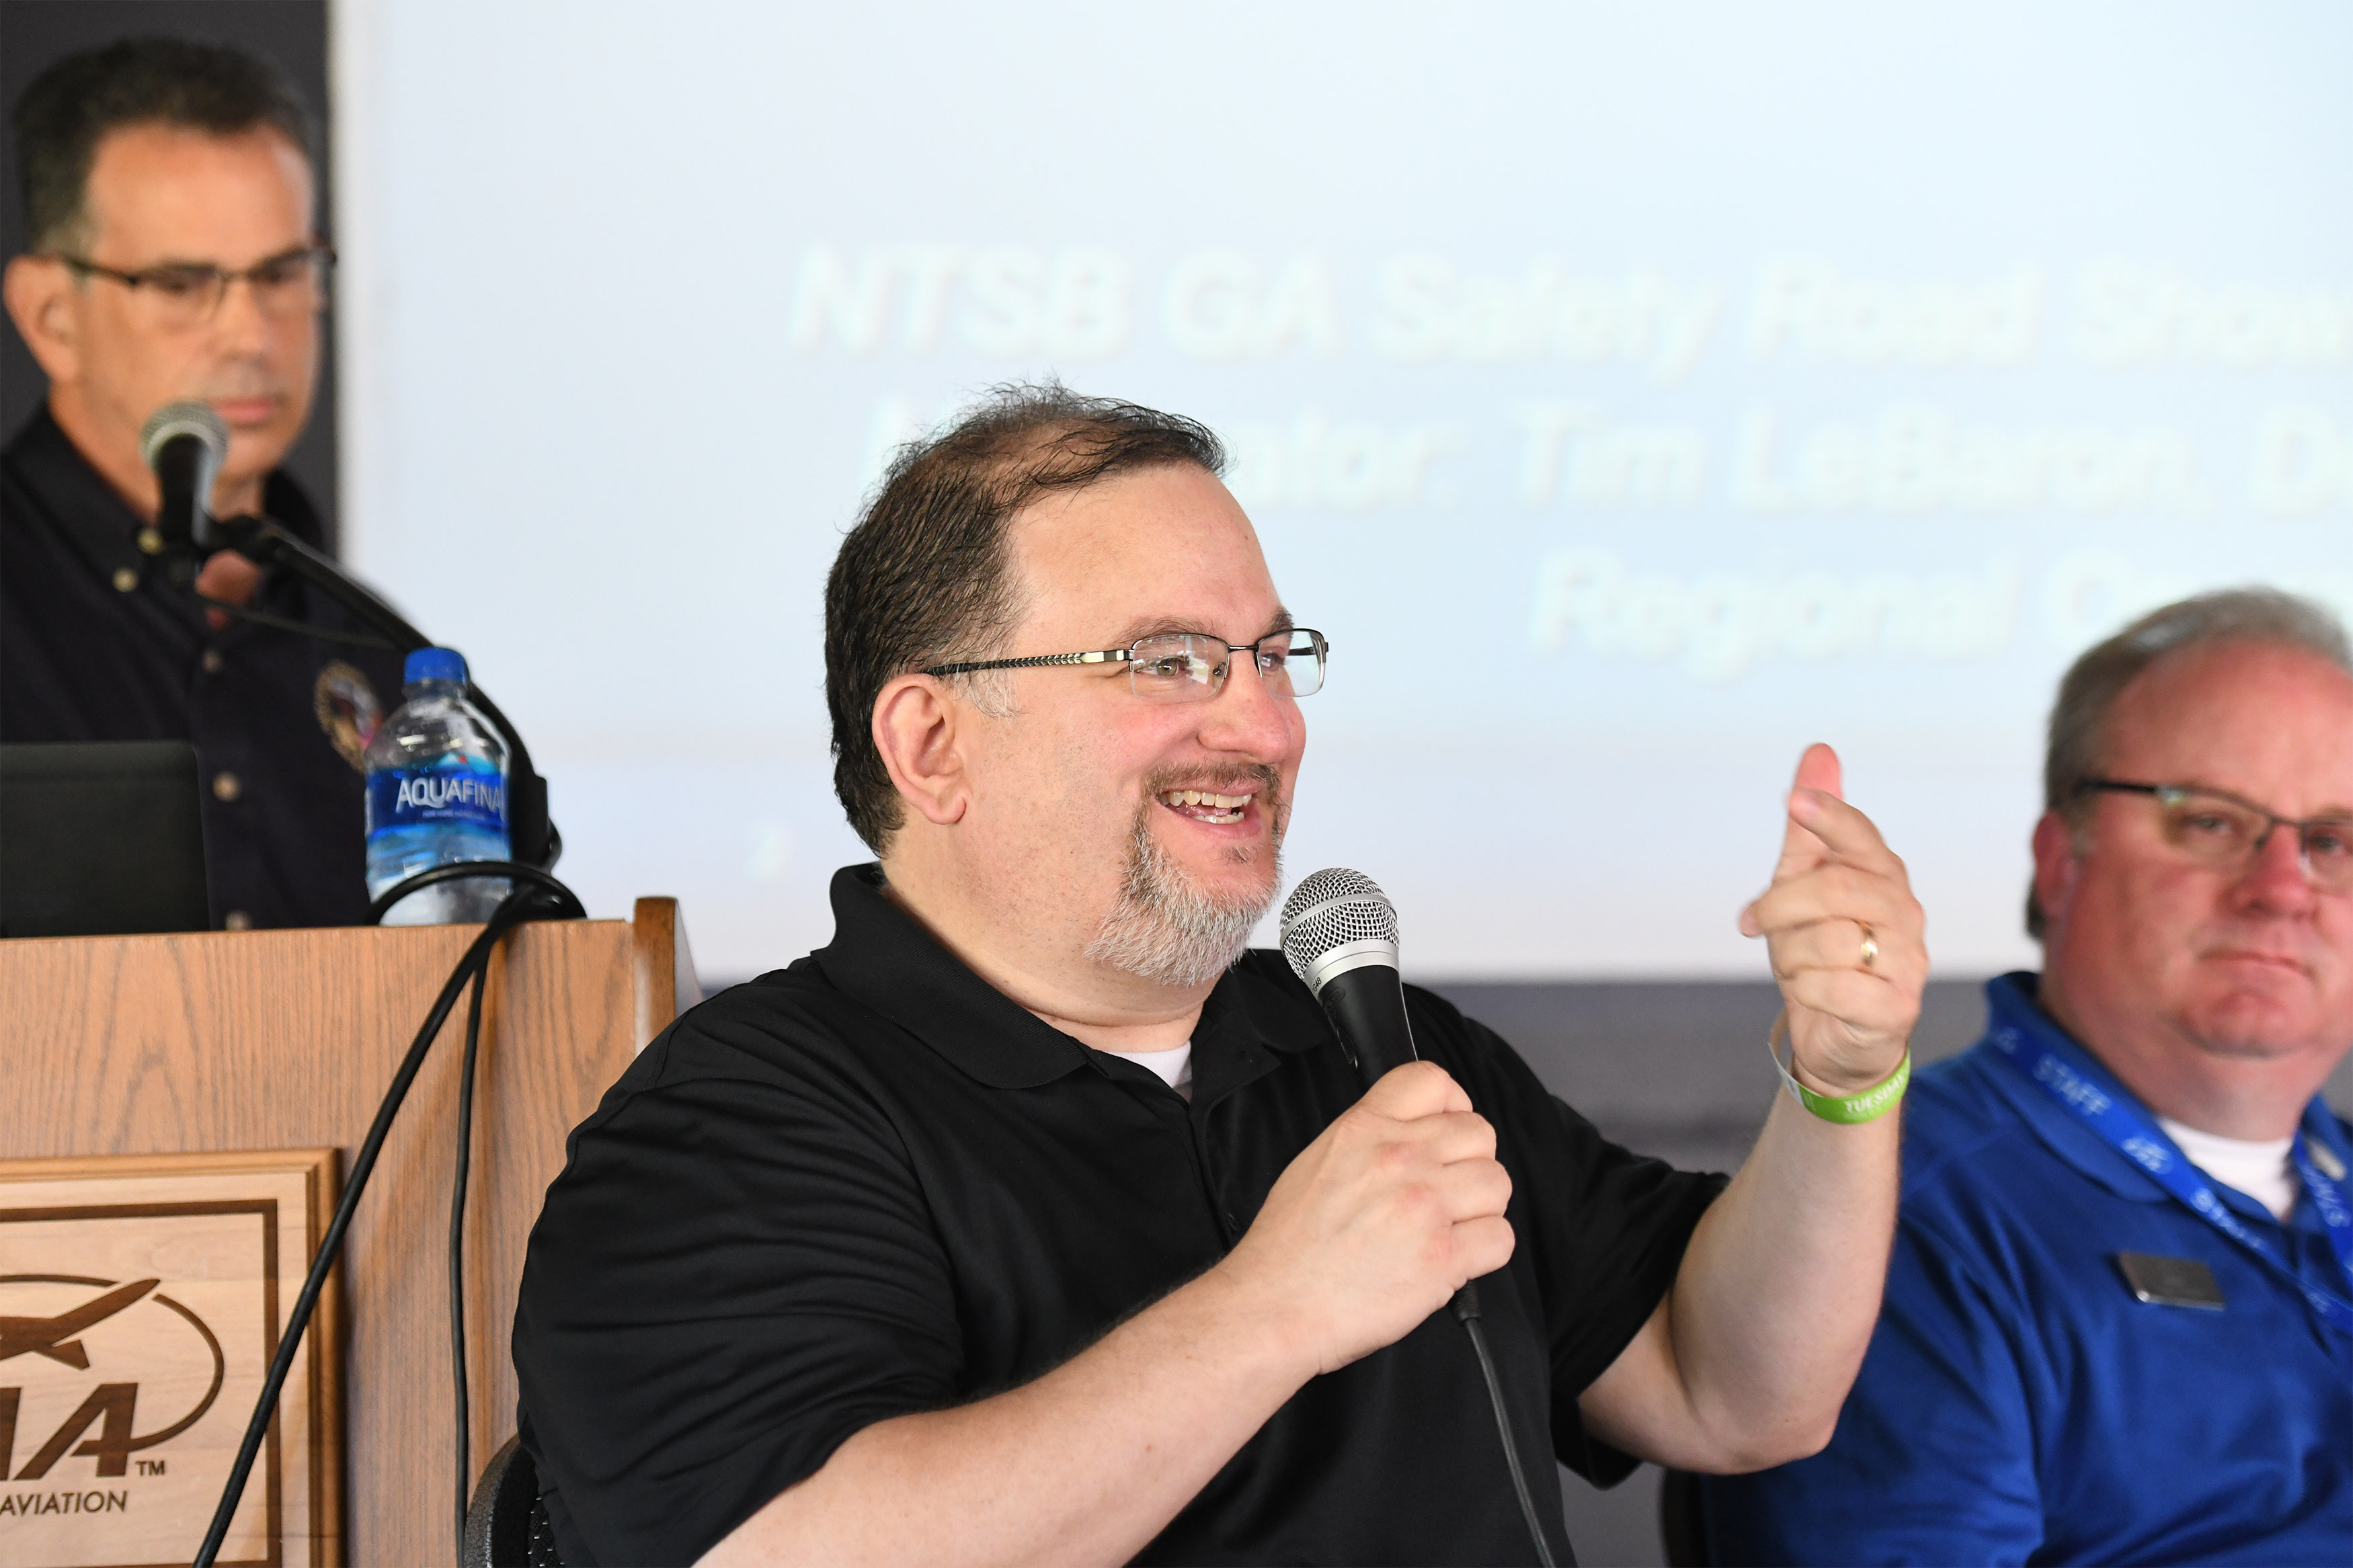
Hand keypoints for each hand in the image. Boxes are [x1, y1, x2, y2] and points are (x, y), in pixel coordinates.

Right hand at [1218, 1061, 1513, 1374]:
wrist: (1272, 1306)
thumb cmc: (1288, 1248)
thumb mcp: (1315, 1162)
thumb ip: (1369, 1139)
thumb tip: (1411, 1136)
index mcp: (1364, 1129)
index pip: (1433, 1080)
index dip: (1452, 1104)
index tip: (1449, 1128)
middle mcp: (1399, 1159)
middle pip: (1479, 1133)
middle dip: (1470, 1163)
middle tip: (1447, 1193)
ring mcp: (1424, 1206)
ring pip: (1498, 1183)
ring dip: (1481, 1208)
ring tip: (1449, 1228)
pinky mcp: (1444, 1257)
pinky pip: (1501, 1238)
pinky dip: (1485, 1253)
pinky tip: (1454, 1260)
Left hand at [1738, 744, 1925, 1094]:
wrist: (1837, 1033)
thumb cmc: (1819, 951)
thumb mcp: (1802, 885)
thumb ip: (1809, 827)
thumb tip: (1820, 752)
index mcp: (1883, 875)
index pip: (1861, 834)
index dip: (1828, 814)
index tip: (1794, 801)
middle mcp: (1905, 912)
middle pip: (1833, 888)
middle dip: (1779, 905)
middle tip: (1753, 921)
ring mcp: (1909, 960)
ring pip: (1826, 940)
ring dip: (1788, 956)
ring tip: (1796, 966)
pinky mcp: (1899, 1006)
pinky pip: (1831, 986)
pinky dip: (1805, 990)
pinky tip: (1814, 994)